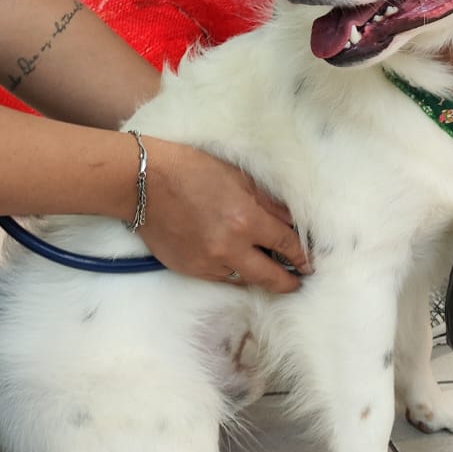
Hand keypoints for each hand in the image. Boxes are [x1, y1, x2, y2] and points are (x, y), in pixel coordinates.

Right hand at [136, 140, 311, 293]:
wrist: (143, 183)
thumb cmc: (191, 170)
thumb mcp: (238, 178)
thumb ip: (268, 203)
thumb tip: (291, 222)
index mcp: (246, 220)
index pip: (286, 245)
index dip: (302, 255)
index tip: (309, 262)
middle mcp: (230, 248)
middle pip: (271, 277)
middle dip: (288, 282)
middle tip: (297, 282)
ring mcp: (209, 263)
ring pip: (244, 279)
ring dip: (257, 275)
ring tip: (267, 271)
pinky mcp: (190, 269)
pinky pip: (220, 277)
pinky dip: (231, 270)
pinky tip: (234, 261)